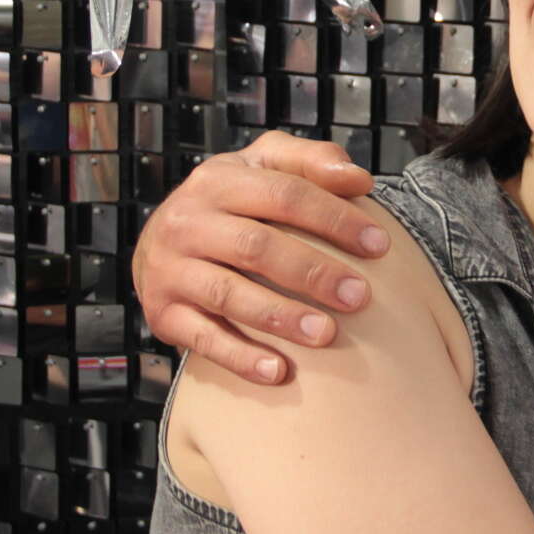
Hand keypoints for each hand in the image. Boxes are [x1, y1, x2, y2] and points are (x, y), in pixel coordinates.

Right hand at [131, 133, 382, 382]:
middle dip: (313, 272)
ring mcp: (170, 269)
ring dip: (281, 317)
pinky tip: (279, 372)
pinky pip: (204, 339)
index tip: (380, 245)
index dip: (335, 218)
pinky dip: (241, 357)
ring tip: (326, 334)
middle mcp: (187, 222)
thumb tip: (359, 178)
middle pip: (256, 246)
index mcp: (218, 181)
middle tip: (359, 296)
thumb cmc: (229, 204)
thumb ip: (311, 162)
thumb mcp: (261, 166)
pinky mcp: (162, 313)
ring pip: (229, 295)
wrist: (154, 245)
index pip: (285, 195)